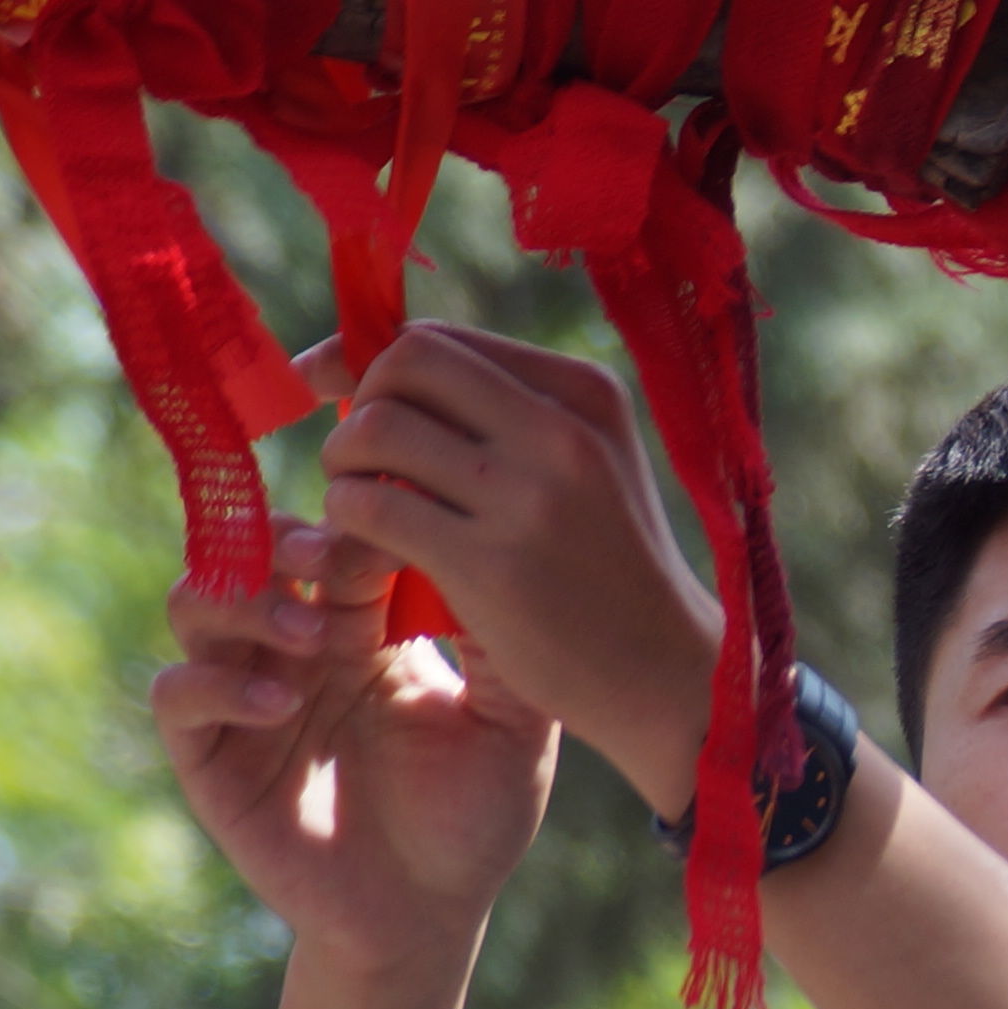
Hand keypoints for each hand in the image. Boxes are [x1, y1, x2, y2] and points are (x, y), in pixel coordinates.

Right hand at [150, 522, 560, 969]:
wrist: (429, 916)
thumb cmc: (476, 817)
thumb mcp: (513, 725)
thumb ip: (502, 646)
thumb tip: (496, 551)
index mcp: (368, 627)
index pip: (341, 543)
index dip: (356, 524)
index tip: (392, 526)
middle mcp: (296, 648)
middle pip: (257, 551)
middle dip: (288, 540)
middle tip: (330, 557)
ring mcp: (245, 697)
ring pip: (198, 602)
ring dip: (246, 601)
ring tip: (310, 635)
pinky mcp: (210, 758)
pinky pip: (178, 694)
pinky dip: (218, 685)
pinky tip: (283, 706)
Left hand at [311, 324, 723, 811]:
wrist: (666, 668)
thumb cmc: (608, 564)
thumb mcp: (587, 465)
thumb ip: (505, 415)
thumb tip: (367, 366)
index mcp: (585, 392)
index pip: (440, 339)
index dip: (370, 362)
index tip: (341, 396)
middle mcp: (560, 429)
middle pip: (403, 366)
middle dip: (355, 404)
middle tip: (359, 461)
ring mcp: (528, 496)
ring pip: (376, 431)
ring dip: (344, 465)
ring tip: (360, 505)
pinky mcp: (491, 565)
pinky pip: (371, 509)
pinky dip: (347, 519)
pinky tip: (369, 548)